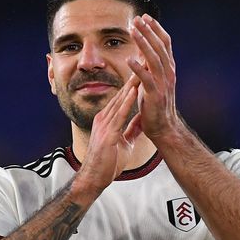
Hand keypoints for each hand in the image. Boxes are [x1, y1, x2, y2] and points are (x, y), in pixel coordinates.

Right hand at [73, 75, 142, 196]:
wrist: (95, 178)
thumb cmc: (108, 162)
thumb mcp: (124, 142)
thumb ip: (131, 130)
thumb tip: (141, 121)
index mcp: (108, 120)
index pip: (123, 98)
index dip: (134, 84)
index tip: (144, 71)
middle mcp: (104, 118)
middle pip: (121, 94)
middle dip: (133, 78)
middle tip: (143, 61)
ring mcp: (104, 125)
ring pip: (119, 101)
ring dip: (131, 86)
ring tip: (141, 70)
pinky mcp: (107, 134)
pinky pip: (119, 116)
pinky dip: (126, 103)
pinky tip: (133, 93)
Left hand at [127, 14, 179, 140]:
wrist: (164, 127)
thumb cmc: (156, 105)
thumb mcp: (156, 81)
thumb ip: (152, 67)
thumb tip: (144, 51)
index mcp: (169, 69)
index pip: (165, 43)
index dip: (156, 29)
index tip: (146, 17)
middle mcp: (169, 73)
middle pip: (160, 47)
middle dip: (149, 31)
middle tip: (138, 18)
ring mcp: (163, 84)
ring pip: (154, 59)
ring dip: (143, 43)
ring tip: (133, 31)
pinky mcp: (155, 95)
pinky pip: (146, 79)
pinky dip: (138, 68)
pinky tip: (129, 59)